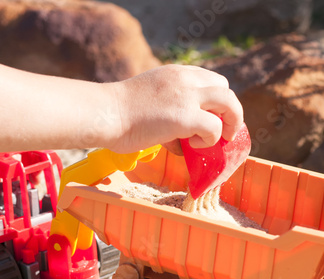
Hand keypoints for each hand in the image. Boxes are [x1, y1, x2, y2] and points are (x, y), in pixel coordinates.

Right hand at [108, 64, 242, 153]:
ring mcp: (187, 96)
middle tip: (222, 129)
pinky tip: (192, 145)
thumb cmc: (117, 112)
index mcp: (175, 73)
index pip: (209, 79)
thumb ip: (167, 111)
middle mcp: (185, 79)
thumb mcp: (147, 99)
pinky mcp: (186, 117)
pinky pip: (215, 128)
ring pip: (230, 102)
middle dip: (227, 110)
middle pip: (225, 88)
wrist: (105, 113)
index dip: (214, 100)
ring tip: (224, 138)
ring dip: (233, 122)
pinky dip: (210, 140)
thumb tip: (179, 141)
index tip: (209, 115)